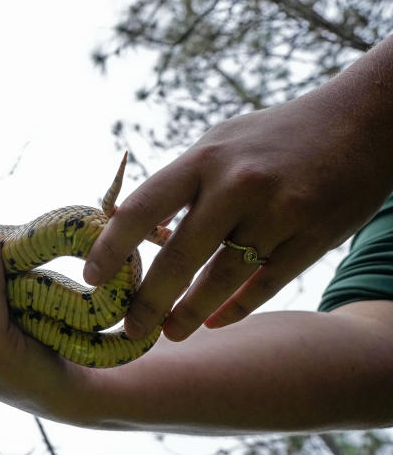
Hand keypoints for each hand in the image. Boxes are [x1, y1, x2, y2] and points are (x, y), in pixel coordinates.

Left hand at [83, 84, 392, 341]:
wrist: (362, 121)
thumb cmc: (272, 137)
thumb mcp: (219, 143)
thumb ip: (181, 185)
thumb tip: (138, 230)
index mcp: (204, 158)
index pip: (143, 208)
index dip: (112, 247)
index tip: (92, 278)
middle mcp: (238, 185)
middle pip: (180, 256)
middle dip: (149, 300)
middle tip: (130, 329)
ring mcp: (279, 212)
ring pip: (223, 278)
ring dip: (191, 313)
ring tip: (170, 334)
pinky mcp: (314, 236)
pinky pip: (266, 283)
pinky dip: (237, 306)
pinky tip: (216, 321)